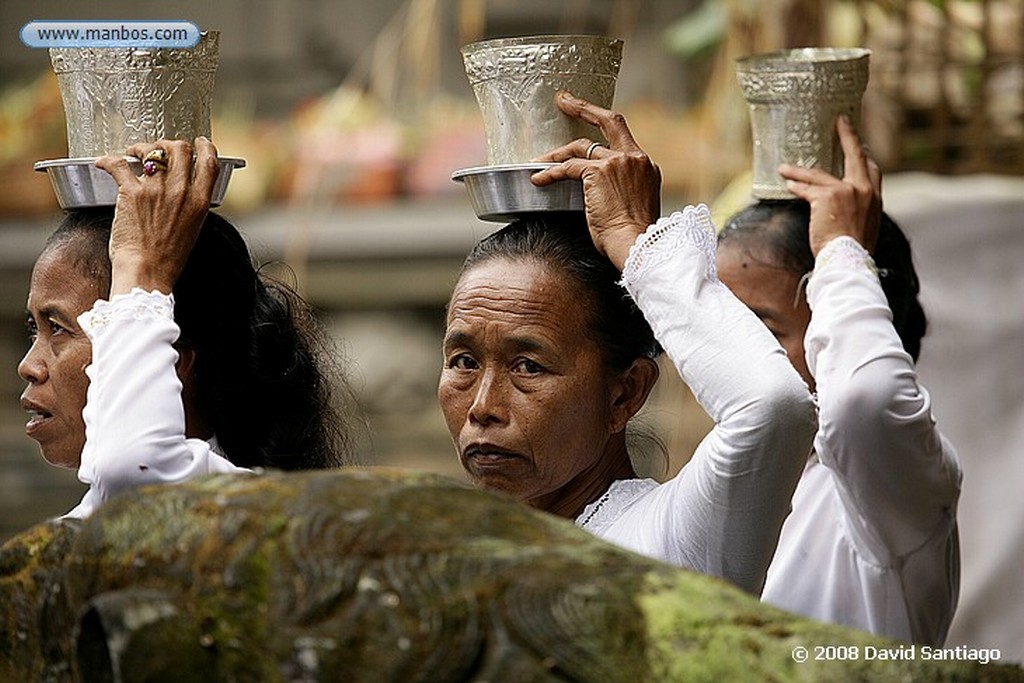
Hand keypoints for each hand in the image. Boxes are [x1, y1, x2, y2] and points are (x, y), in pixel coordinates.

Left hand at [95, 137, 219, 295]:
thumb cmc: (168, 259)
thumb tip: (183, 193)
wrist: (147, 272)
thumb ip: (191, 207)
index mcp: (200, 202)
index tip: (198, 141)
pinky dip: (108, 160)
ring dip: (140, 148)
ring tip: (132, 154)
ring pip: (152, 150)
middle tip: (157, 149)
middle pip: (179, 148)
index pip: (210, 162)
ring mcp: (156, 189)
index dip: (205, 146)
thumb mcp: (192, 230)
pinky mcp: (131, 192)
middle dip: (168, 144)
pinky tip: (103, 163)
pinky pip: (119, 163)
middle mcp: (181, 191)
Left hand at [531, 92, 661, 270]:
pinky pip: (567, 167)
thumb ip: (624, 191)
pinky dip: (550, 173)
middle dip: (584, 107)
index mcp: (647, 166)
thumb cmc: (633, 237)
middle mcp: (635, 158)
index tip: (592, 117)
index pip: (623, 139)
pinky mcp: (598, 172)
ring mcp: (617, 162)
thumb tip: (605, 196)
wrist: (637, 245)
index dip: (605, 127)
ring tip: (540, 161)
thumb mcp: (635, 207)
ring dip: (557, 155)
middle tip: (564, 100)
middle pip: (609, 121)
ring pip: (581, 148)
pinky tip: (538, 179)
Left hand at [778, 115, 881, 256]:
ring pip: (819, 175)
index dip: (864, 157)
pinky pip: (807, 189)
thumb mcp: (863, 228)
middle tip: (841, 122)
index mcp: (876, 199)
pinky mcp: (827, 196)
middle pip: (856, 156)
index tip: (859, 147)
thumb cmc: (852, 251)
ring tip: (785, 168)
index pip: (873, 170)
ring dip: (800, 171)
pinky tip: (787, 185)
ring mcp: (847, 191)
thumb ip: (858, 213)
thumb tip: (845, 212)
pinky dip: (796, 187)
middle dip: (848, 136)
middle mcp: (865, 190)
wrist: (848, 259)